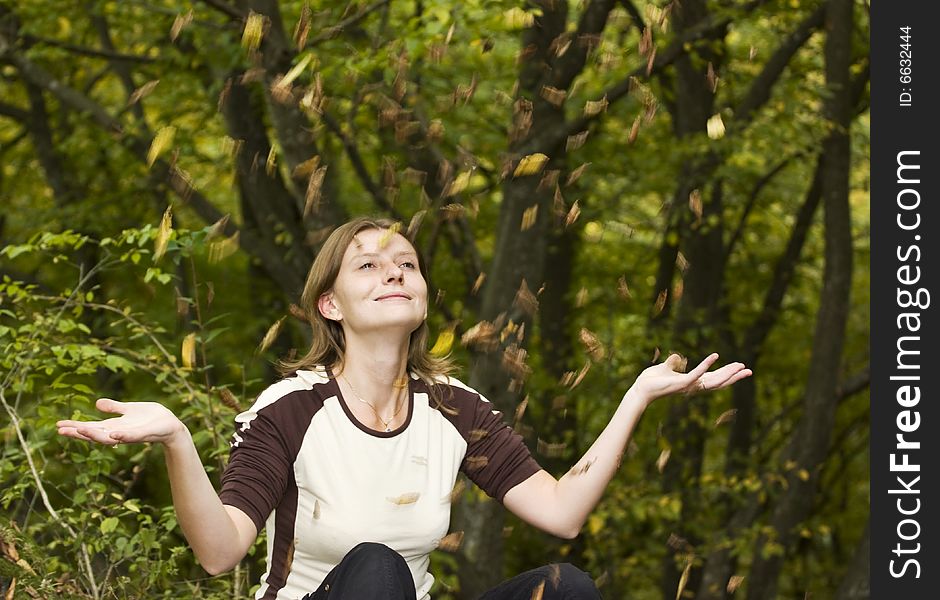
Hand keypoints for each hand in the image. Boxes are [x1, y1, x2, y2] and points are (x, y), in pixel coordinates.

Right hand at [57, 398, 186, 446]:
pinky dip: (122, 436)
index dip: (75, 427)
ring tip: (80, 430)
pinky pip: (131, 437)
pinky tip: (113, 434)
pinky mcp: (143, 435)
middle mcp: (118, 432)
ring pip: (109, 438)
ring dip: (95, 435)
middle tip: (61, 431)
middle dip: (78, 433)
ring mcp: (130, 435)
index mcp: (114, 426)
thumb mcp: (129, 409)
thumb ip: (114, 407)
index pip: (90, 427)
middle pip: (94, 435)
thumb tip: (96, 404)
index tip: (58, 426)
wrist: (171, 425)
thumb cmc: (151, 418)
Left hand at [629, 353, 751, 406]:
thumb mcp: (664, 369)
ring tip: (740, 365)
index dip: (727, 374)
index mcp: (692, 383)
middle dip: (734, 376)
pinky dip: (706, 364)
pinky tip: (715, 355)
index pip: (714, 379)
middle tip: (749, 370)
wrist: (641, 389)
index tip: (740, 368)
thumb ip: (672, 364)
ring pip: (713, 381)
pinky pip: (697, 373)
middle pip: (719, 382)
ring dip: (727, 373)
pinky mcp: (682, 383)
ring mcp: (689, 386)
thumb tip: (675, 357)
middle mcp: (693, 386)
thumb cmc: (651, 381)